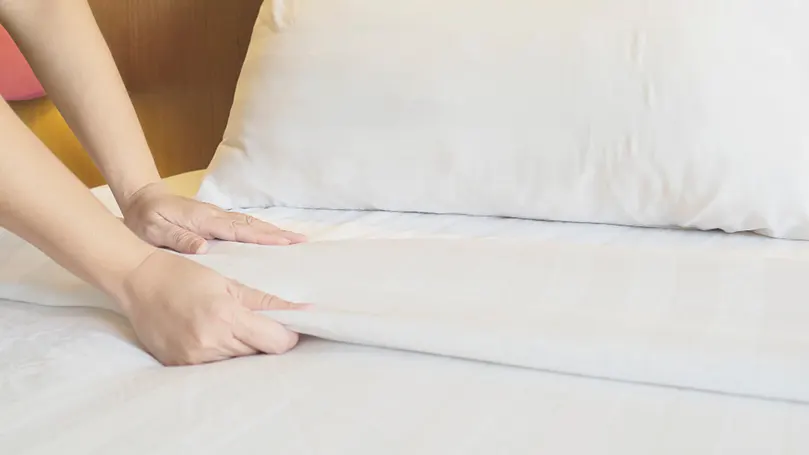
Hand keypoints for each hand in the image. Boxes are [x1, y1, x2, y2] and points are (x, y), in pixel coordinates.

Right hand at [119, 249, 304, 365]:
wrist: (138, 282)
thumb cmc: (185, 276)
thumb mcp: (229, 283)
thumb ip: (267, 302)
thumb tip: (304, 313)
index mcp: (226, 316)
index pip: (275, 342)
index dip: (287, 335)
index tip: (286, 326)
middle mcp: (211, 341)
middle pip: (259, 353)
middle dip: (265, 340)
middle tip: (255, 322)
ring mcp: (194, 357)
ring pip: (238, 362)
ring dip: (242, 348)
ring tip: (228, 326)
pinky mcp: (180, 365)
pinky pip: (214, 367)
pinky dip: (221, 354)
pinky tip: (211, 335)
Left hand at [121, 182, 305, 253]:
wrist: (142, 200)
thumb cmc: (147, 219)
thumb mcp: (155, 231)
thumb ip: (179, 238)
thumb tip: (203, 248)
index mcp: (205, 221)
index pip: (239, 230)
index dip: (263, 237)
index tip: (285, 242)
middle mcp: (216, 216)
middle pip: (252, 225)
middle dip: (278, 234)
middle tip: (302, 241)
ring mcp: (217, 216)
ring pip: (250, 224)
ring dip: (273, 232)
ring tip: (295, 239)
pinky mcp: (216, 219)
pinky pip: (243, 225)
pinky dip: (261, 230)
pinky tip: (272, 236)